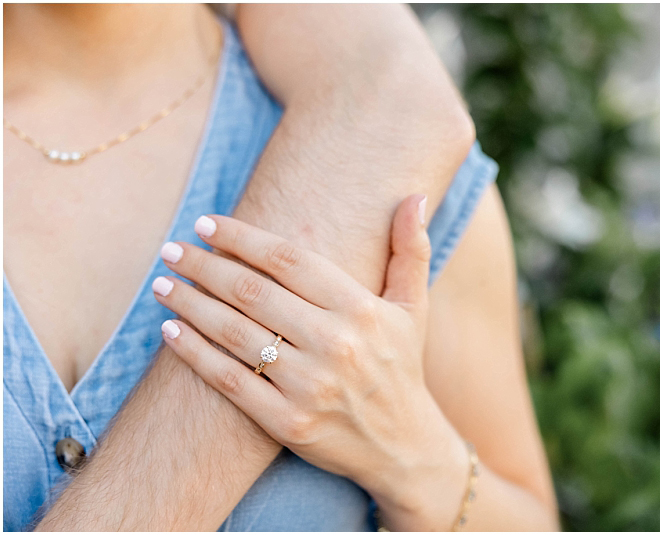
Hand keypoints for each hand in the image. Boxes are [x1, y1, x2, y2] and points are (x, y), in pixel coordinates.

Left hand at [152, 195, 468, 529]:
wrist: (404, 447)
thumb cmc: (401, 367)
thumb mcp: (414, 308)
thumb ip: (410, 250)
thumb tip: (414, 195)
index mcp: (361, 309)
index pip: (288, 260)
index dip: (242, 237)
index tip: (207, 224)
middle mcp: (335, 344)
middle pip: (253, 292)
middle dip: (204, 266)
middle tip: (172, 250)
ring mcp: (310, 386)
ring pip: (234, 333)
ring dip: (190, 303)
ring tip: (162, 284)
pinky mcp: (288, 423)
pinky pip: (229, 380)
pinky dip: (195, 353)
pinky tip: (171, 330)